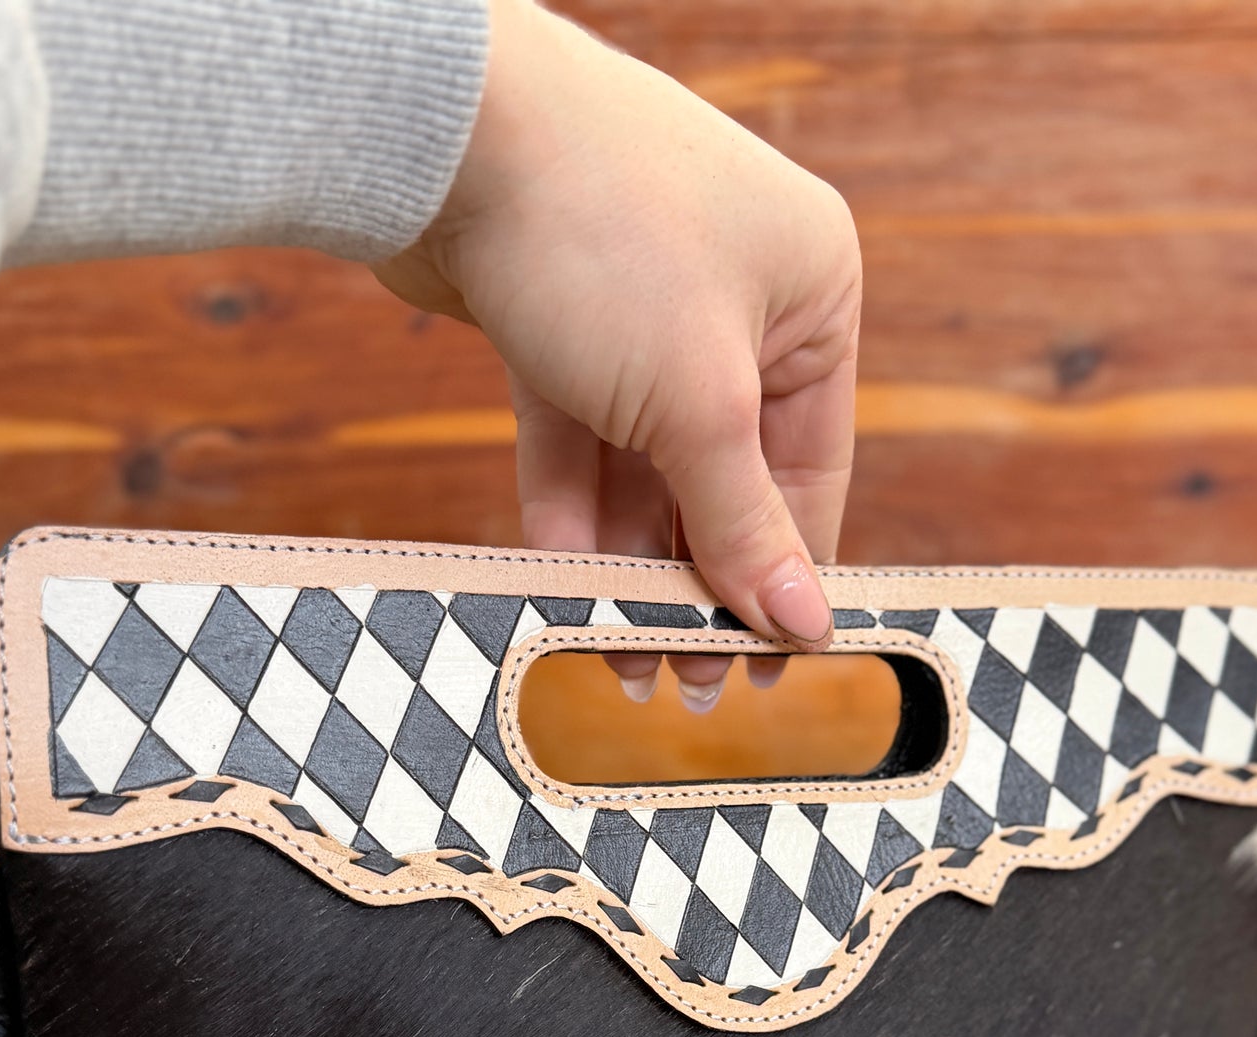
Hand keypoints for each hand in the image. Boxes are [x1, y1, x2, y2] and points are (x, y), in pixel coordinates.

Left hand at [375, 0, 860, 709]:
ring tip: (615, 655)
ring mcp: (642, 310)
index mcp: (811, 296)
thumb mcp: (697, 405)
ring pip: (643, 467)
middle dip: (696, 582)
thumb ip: (745, 524)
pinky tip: (559, 589)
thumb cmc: (606, 239)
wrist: (444, 134)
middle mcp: (737, 301)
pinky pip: (577, 439)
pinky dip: (569, 510)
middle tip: (680, 681)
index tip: (761, 668)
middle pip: (724, 478)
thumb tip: (808, 626)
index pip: (812, 470)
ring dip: (626, 561)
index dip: (785, 577)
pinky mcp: (556, 322)